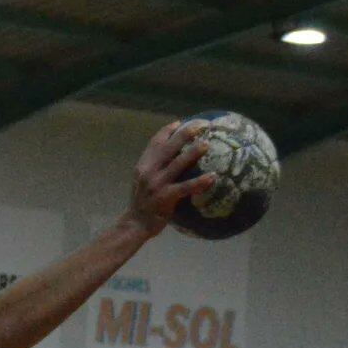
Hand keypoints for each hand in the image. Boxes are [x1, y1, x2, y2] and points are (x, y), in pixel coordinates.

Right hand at [125, 120, 214, 237]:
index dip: (168, 130)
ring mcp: (157, 184)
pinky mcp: (165, 197)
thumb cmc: (143, 202)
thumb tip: (173, 155)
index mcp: (143, 165)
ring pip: (178, 163)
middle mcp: (149, 171)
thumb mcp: (143, 181)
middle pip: (169, 147)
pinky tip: (212, 177)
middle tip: (201, 125)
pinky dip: (199, 182)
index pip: (155, 142)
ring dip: (193, 152)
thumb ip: (155, 167)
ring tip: (207, 144)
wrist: (134, 224)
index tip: (180, 122)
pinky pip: (186, 187)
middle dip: (185, 133)